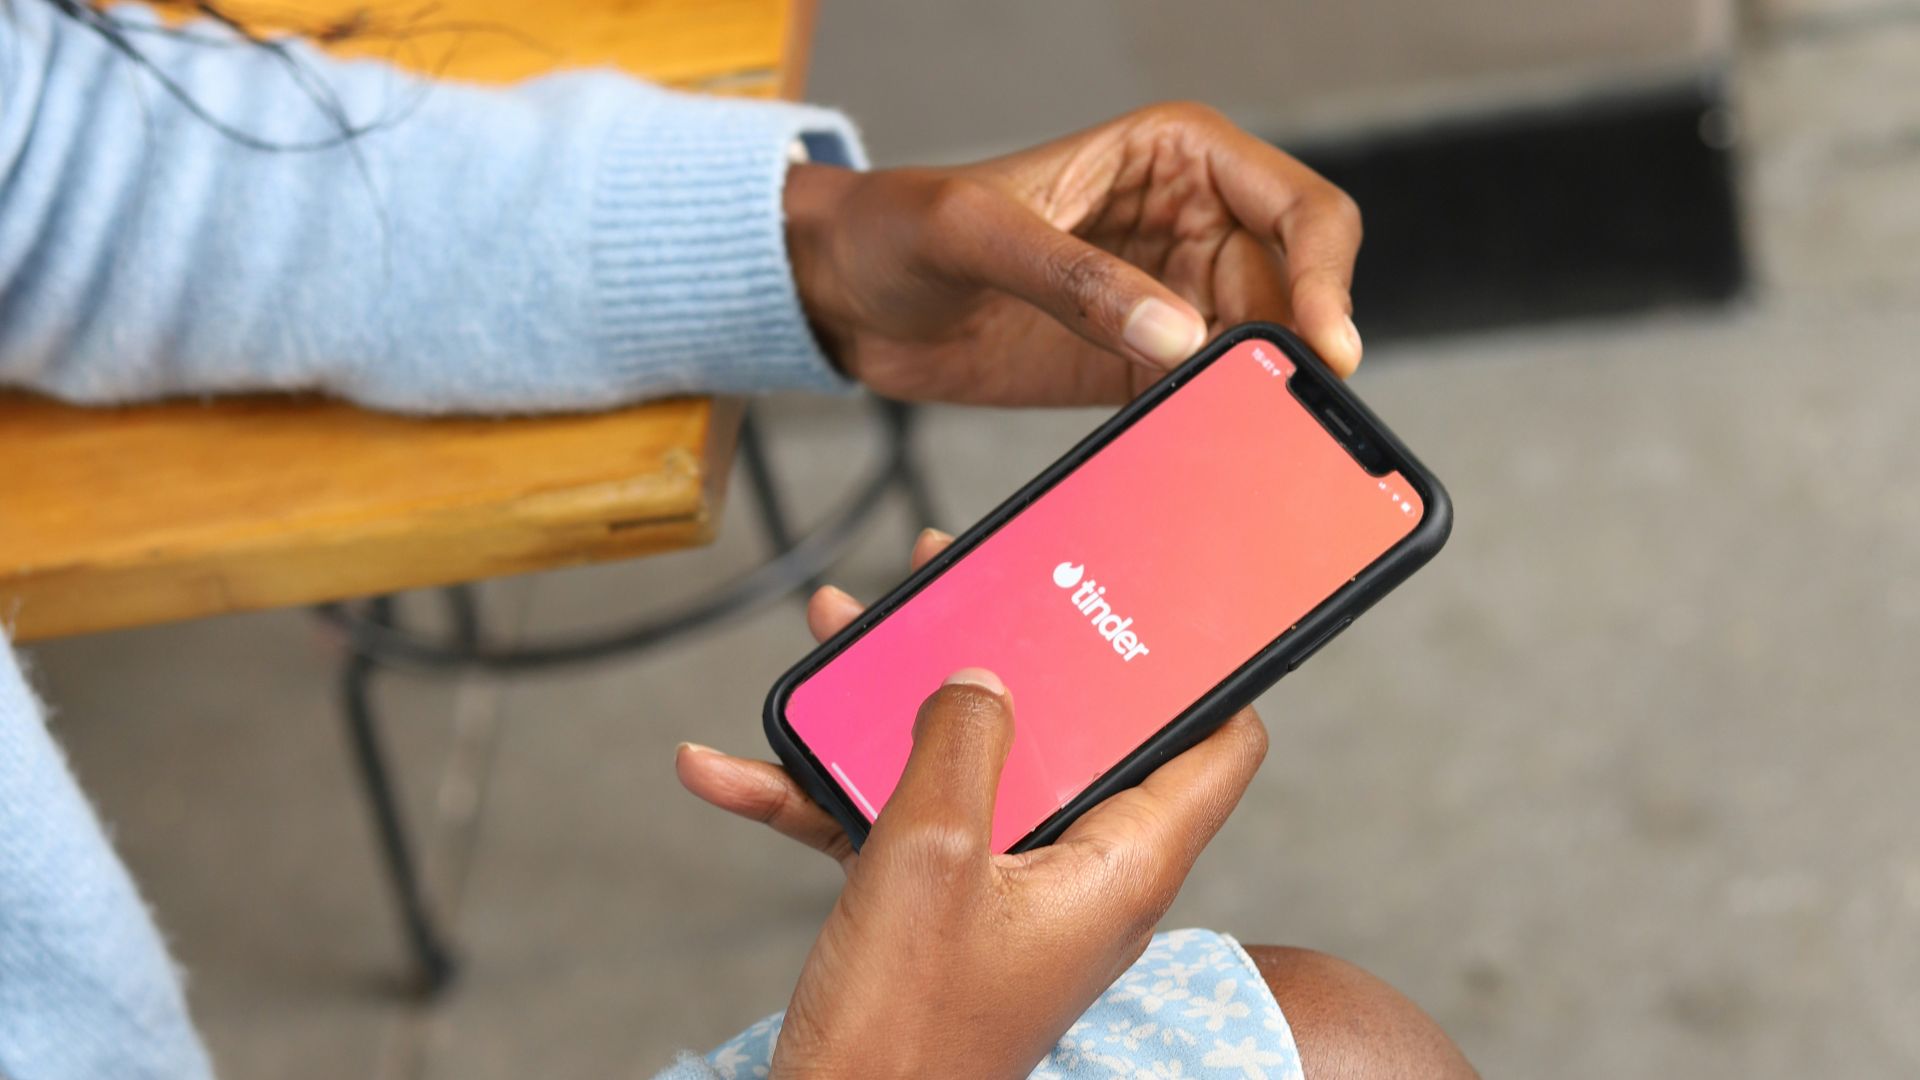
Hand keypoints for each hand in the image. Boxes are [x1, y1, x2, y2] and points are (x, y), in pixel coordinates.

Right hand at [677, 531, 1268, 1076]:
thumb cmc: (902, 1036)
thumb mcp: (928, 856)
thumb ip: (961, 744)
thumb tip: (981, 677)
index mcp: (1120, 863)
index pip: (1216, 746)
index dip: (1201, 669)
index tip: (1155, 605)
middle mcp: (1081, 874)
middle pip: (1071, 732)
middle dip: (1006, 654)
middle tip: (958, 583)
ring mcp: (1010, 893)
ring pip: (973, 765)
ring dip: (896, 707)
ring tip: (840, 635)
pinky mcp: (946, 913)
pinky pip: (900, 825)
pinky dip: (829, 794)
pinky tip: (736, 768)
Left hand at [785, 101, 1363, 406]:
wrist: (843, 295)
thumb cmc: (897, 225)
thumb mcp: (973, 232)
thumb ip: (1073, 278)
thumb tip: (1178, 336)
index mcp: (1177, 159)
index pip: (1302, 209)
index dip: (1327, 277)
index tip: (1322, 348)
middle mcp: (1191, 227)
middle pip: (1292, 296)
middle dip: (1291, 356)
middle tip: (1280, 421)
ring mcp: (1168, 302)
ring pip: (1254, 359)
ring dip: (1252, 404)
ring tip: (1235, 449)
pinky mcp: (1135, 368)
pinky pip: (1198, 403)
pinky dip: (1204, 432)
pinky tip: (1192, 460)